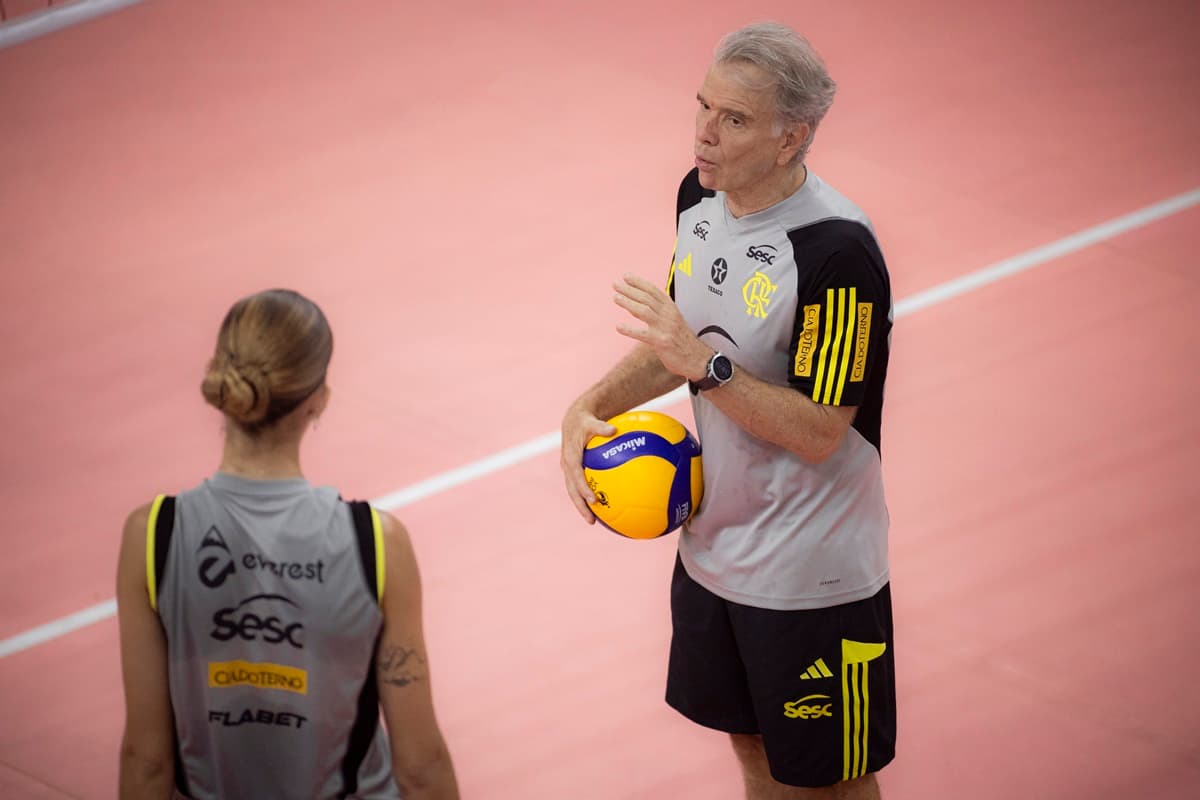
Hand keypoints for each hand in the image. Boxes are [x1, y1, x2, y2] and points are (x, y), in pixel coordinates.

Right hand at [560, 404, 616, 523]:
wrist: (574, 420)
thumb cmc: (585, 421)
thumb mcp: (592, 421)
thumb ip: (601, 427)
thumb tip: (613, 430)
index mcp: (570, 457)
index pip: (576, 476)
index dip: (583, 489)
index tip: (593, 500)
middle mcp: (567, 466)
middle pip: (572, 490)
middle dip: (580, 506)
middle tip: (591, 520)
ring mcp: (569, 470)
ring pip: (573, 492)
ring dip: (582, 506)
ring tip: (594, 521)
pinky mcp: (573, 471)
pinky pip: (579, 487)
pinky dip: (586, 497)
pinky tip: (601, 506)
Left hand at [613, 274, 709, 379]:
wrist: (697, 358)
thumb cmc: (682, 340)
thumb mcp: (673, 320)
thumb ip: (660, 311)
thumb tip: (639, 303)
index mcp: (671, 308)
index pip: (654, 291)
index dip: (639, 282)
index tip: (626, 276)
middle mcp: (668, 315)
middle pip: (647, 298)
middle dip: (630, 290)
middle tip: (615, 284)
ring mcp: (665, 328)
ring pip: (644, 311)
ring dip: (629, 303)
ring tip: (616, 298)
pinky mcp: (661, 342)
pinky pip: (643, 334)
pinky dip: (630, 330)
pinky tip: (619, 326)